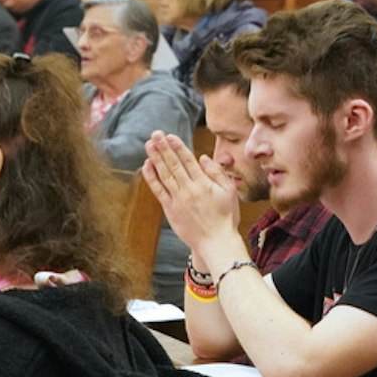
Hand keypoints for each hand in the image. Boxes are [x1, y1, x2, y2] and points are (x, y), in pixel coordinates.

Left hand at [141, 131, 242, 268]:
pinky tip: (147, 166)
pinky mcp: (170, 210)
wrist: (216, 242)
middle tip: (155, 134)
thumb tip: (202, 157)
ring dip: (156, 158)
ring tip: (149, 144)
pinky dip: (152, 178)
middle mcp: (190, 189)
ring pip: (164, 174)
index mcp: (204, 184)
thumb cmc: (226, 218)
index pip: (188, 160)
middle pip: (174, 164)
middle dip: (164, 147)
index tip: (170, 136)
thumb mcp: (230, 192)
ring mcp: (178, 200)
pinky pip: (158, 190)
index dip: (178, 147)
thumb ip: (216, 173)